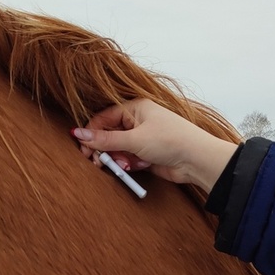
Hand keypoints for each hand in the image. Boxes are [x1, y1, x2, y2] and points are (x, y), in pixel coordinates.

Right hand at [72, 99, 237, 193]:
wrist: (196, 159)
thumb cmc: (170, 140)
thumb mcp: (133, 139)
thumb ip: (104, 139)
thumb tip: (78, 134)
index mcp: (135, 108)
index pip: (103, 118)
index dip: (92, 133)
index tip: (84, 149)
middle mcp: (137, 120)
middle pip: (108, 135)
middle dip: (105, 150)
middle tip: (100, 163)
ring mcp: (142, 137)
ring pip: (117, 149)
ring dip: (118, 160)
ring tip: (126, 166)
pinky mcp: (146, 153)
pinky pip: (128, 158)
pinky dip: (129, 164)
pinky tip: (138, 166)